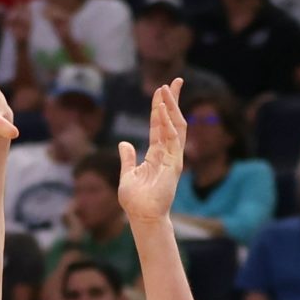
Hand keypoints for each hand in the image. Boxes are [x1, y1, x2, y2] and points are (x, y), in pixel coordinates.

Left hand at [118, 80, 184, 225]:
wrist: (142, 217)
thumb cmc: (135, 201)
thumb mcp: (127, 175)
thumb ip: (127, 158)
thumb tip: (124, 143)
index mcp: (155, 154)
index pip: (159, 126)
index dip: (159, 108)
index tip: (159, 90)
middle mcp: (167, 153)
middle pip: (172, 121)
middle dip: (172, 101)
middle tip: (174, 81)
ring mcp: (172, 158)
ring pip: (176, 126)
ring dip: (172, 107)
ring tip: (168, 89)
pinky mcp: (175, 164)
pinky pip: (174, 140)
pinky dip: (170, 125)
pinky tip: (165, 111)